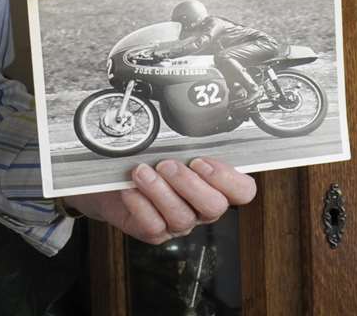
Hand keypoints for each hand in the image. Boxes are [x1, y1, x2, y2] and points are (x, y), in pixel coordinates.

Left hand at [62, 158, 255, 244]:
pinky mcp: (155, 232)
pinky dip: (141, 204)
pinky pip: (154, 225)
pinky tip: (131, 189)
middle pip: (214, 206)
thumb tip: (190, 124)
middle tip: (167, 165)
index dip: (227, 179)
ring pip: (182, 217)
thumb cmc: (148, 158)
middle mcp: (201, 207)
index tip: (201, 161)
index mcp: (215, 184)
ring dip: (160, 191)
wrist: (114, 178)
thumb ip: (188, 141)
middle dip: (189, 184)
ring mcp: (179, 222)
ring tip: (142, 172)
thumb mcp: (171, 146)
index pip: (243, 191)